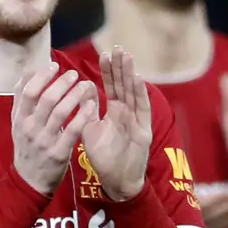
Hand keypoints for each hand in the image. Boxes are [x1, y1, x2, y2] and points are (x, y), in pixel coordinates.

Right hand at [11, 62, 98, 194]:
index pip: (28, 91)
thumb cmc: (27, 147)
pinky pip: (72, 130)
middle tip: (74, 74)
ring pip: (61, 112)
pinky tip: (91, 104)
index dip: (42, 76)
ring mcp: (44, 140)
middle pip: (46, 99)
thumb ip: (22, 98)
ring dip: (74, 95)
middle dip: (62, 83)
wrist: (29, 181)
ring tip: (85, 85)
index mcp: (19, 118)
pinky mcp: (58, 152)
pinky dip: (82, 115)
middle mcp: (30, 128)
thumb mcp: (18, 123)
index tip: (55, 65)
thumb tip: (28, 70)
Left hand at [80, 47, 151, 200]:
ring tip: (126, 56)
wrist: (117, 181)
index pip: (112, 87)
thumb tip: (83, 87)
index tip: (104, 53)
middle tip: (118, 46)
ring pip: (134, 93)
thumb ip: (88, 109)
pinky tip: (137, 78)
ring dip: (130, 74)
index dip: (109, 71)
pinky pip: (141, 109)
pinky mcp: (143, 130)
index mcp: (115, 111)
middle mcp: (128, 113)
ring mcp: (137, 120)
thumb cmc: (104, 157)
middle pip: (125, 85)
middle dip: (121, 66)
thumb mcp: (91, 129)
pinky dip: (140, 93)